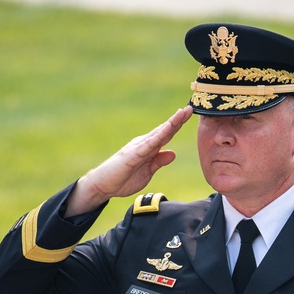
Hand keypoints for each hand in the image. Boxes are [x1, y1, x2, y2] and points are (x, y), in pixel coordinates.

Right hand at [65, 106, 194, 215]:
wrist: (103, 185)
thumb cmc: (124, 178)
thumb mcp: (148, 172)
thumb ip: (159, 161)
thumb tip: (172, 153)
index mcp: (149, 148)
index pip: (166, 135)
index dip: (178, 125)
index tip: (189, 114)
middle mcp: (144, 144)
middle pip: (164, 130)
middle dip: (177, 119)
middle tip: (190, 108)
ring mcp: (138, 148)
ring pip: (158, 134)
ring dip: (170, 124)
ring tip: (181, 113)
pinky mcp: (132, 155)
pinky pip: (148, 145)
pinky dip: (158, 137)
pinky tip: (167, 130)